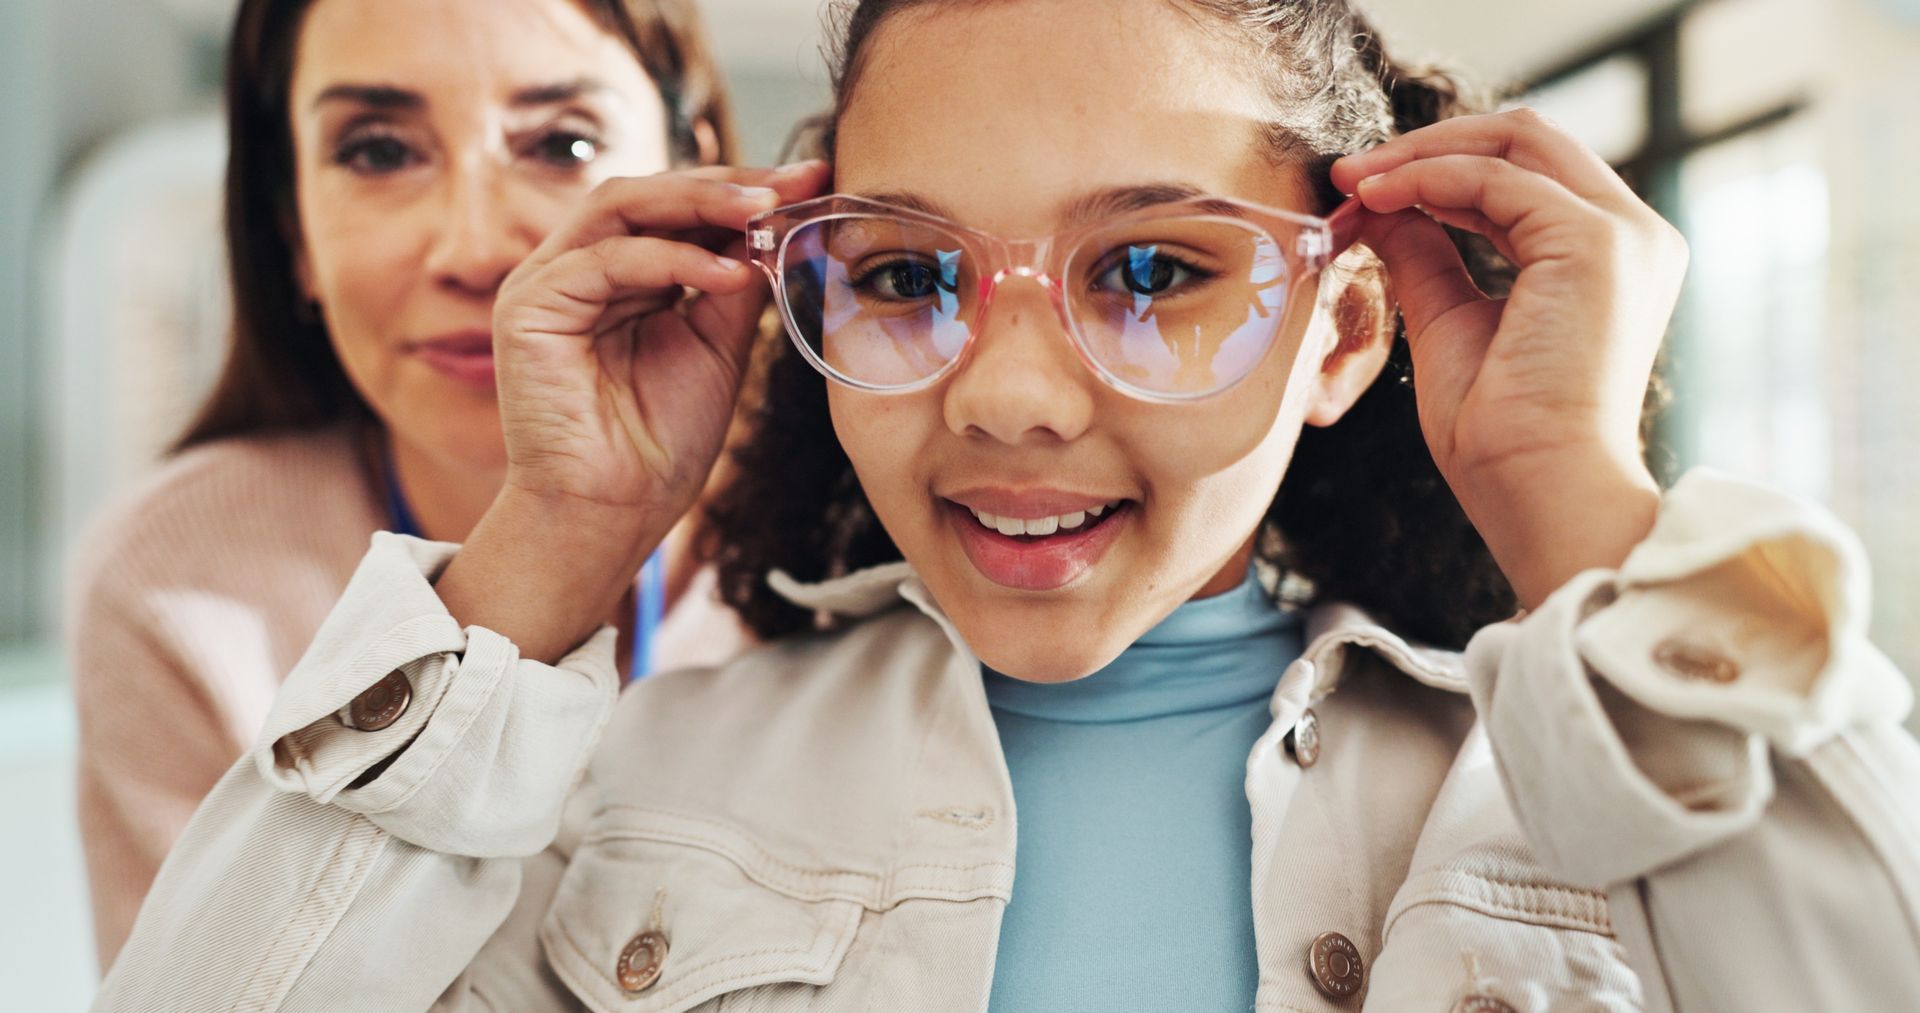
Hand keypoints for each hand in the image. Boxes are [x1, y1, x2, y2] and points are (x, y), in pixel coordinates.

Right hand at [493, 161, 830, 518]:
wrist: (614, 514)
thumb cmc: (660, 443)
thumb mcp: (717, 347)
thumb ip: (736, 284)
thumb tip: (779, 222)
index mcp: (622, 276)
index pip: (678, 209)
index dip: (743, 192)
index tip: (811, 181)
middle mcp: (578, 268)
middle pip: (650, 193)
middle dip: (727, 184)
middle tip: (794, 182)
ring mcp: (547, 281)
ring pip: (622, 206)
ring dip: (700, 202)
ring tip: (764, 211)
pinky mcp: (528, 305)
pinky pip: (606, 260)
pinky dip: (671, 259)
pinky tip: (728, 274)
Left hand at [1331, 109, 1684, 606]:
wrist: (1538, 494)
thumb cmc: (1500, 436)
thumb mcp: (1450, 321)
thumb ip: (1428, 255)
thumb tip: (1380, 203)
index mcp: (1608, 255)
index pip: (1525, 171)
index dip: (1438, 165)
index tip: (1359, 187)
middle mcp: (1631, 234)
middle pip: (1526, 137)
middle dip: (1427, 144)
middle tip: (1349, 173)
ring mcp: (1621, 234)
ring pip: (1515, 140)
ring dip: (1420, 153)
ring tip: (1352, 184)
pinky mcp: (1593, 242)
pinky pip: (1494, 177)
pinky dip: (1427, 177)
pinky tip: (1375, 200)